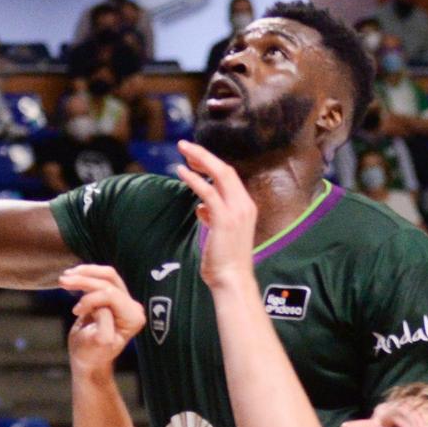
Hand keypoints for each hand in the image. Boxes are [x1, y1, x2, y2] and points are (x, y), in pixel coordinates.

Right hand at [58, 266, 144, 373]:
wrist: (87, 359)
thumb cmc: (92, 354)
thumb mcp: (98, 342)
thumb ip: (104, 322)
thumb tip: (99, 306)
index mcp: (133, 318)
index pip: (112, 295)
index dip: (91, 299)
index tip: (75, 312)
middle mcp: (133, 306)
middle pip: (109, 280)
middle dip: (85, 279)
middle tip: (63, 281)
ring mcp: (124, 300)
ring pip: (106, 275)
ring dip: (85, 273)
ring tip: (65, 277)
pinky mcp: (114, 296)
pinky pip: (101, 278)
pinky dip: (86, 275)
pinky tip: (72, 277)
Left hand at [174, 141, 258, 288]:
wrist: (232, 280)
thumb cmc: (225, 261)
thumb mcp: (219, 234)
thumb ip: (213, 217)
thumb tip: (201, 208)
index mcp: (246, 206)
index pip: (229, 176)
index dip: (210, 164)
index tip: (194, 158)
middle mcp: (244, 204)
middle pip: (225, 169)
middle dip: (204, 155)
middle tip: (184, 146)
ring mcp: (236, 211)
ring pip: (219, 174)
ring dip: (199, 160)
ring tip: (182, 151)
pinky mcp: (225, 219)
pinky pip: (208, 192)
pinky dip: (194, 179)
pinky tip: (181, 172)